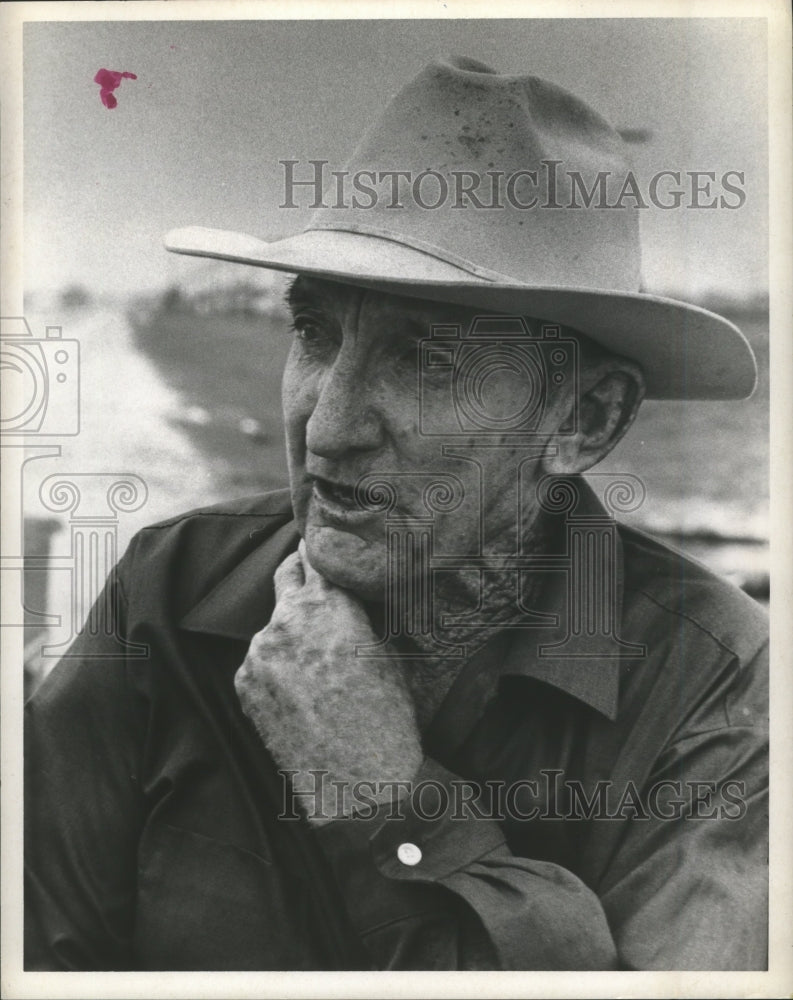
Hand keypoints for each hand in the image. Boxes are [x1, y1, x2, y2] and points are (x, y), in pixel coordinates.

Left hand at [234, 541, 422, 822]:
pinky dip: (277, 663)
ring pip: (275, 623)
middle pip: (287, 574)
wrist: (358, 783)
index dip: (322, 550)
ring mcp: (260, 651)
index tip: (324, 545)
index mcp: (330, 605)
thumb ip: (357, 615)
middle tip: (314, 580)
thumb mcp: (386, 653)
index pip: (317, 556)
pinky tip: (302, 688)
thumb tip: (345, 593)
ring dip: (291, 630)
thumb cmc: (386, 719)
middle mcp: (288, 620)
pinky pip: (261, 658)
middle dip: (301, 575)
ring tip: (317, 662)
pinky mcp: (245, 682)